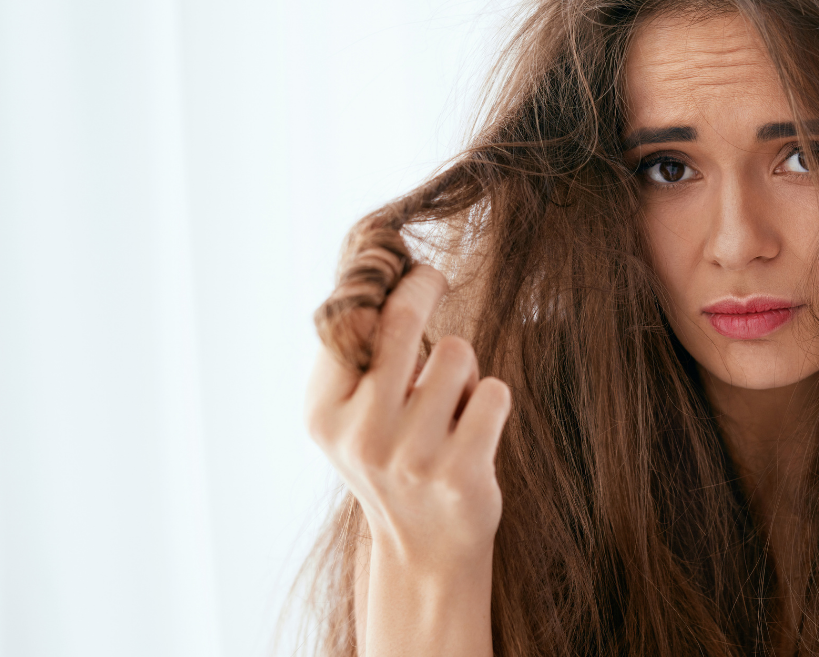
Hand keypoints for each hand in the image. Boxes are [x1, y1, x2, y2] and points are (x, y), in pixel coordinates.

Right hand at [305, 264, 512, 569]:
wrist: (425, 550)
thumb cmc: (393, 458)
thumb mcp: (352, 415)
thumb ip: (355, 355)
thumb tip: (378, 270)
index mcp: (324, 414)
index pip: (349, 320)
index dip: (383, 282)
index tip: (404, 268)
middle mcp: (361, 435)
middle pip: (401, 320)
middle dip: (424, 285)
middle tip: (434, 277)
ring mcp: (411, 457)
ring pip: (456, 353)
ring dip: (463, 366)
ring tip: (452, 402)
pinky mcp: (460, 473)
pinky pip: (494, 392)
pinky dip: (491, 399)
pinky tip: (475, 430)